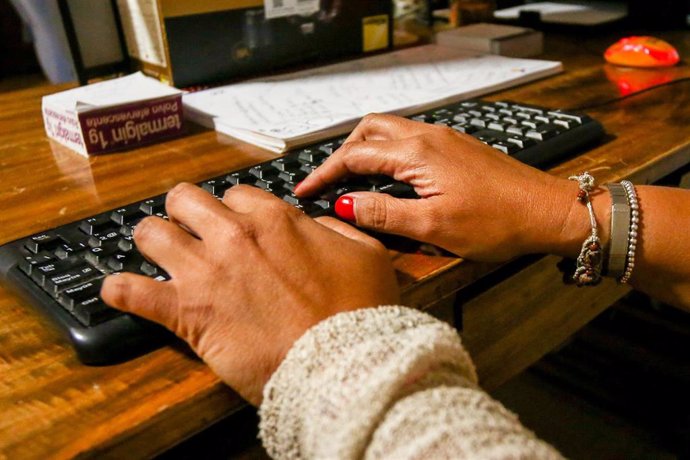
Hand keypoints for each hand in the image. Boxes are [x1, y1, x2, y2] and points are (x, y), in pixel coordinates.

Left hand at [101, 183, 399, 404]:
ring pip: (150, 232)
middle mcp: (234, 235)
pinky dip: (120, 290)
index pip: (236, 195)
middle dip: (186, 213)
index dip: (234, 211)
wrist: (340, 363)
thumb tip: (318, 223)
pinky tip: (118, 291)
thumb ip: (336, 228)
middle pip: (185, 200)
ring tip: (158, 255)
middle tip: (192, 232)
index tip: (236, 226)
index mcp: (276, 219)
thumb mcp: (366, 255)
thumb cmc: (358, 313)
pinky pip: (130, 291)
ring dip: (152, 241)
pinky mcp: (184, 311)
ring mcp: (205, 270)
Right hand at [296, 114, 578, 261]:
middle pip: (369, 132)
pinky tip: (392, 178)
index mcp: (417, 152)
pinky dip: (389, 154)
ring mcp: (445, 138)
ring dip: (366, 152)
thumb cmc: (497, 222)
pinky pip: (411, 141)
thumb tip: (344, 205)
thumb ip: (383, 213)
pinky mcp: (457, 147)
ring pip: (390, 133)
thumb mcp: (432, 226)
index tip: (305, 191)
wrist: (548, 212)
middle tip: (328, 183)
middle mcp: (429, 136)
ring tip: (354, 181)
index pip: (355, 155)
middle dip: (342, 154)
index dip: (324, 173)